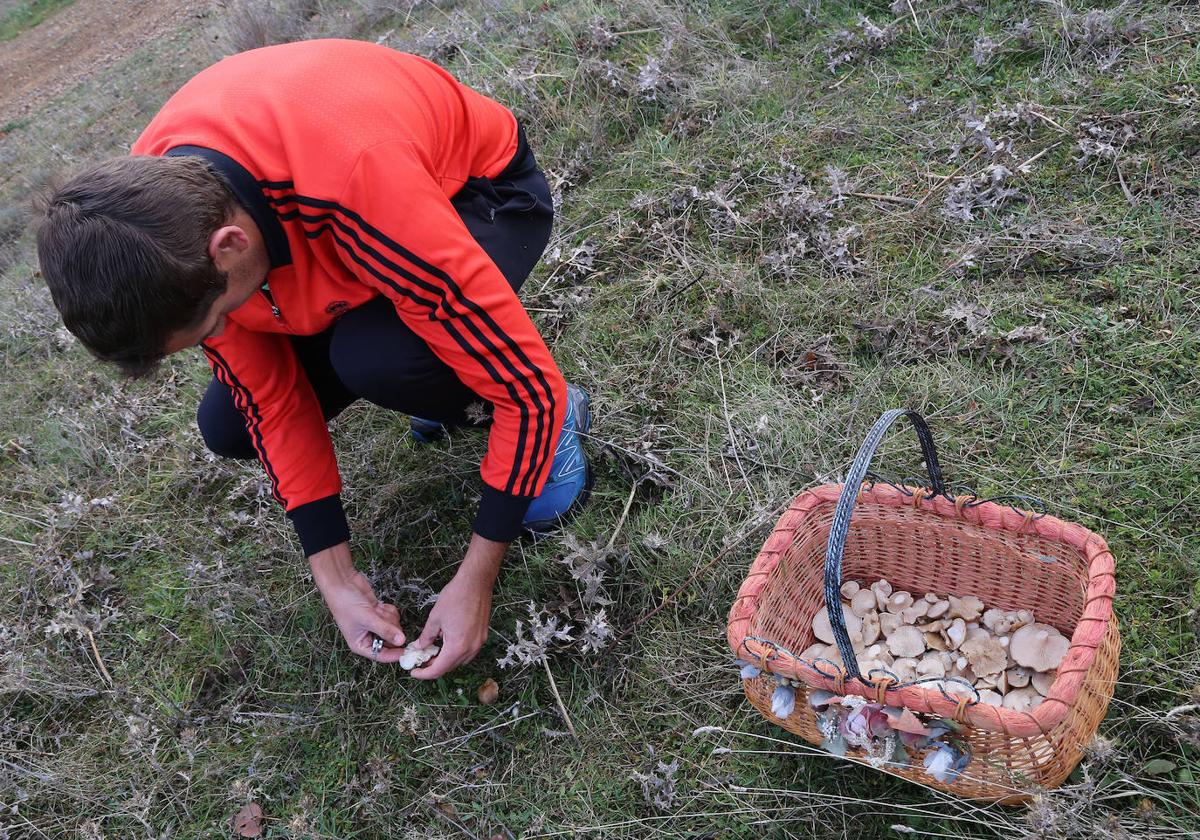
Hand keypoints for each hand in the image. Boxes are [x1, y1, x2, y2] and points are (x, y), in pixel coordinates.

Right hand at [310, 542, 406, 662]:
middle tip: (384, 619)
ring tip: (377, 610)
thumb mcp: (367, 619)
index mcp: (361, 644)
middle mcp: (368, 637)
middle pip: (391, 640)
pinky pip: (392, 616)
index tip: (408, 650)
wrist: (342, 582)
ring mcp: (375, 624)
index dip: (395, 654)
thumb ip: (385, 630)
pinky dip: (388, 610)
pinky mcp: (379, 613)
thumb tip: (401, 641)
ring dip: (389, 618)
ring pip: (394, 627)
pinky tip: (379, 605)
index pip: (381, 655)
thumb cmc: (346, 603)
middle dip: (391, 628)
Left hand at [411, 534, 505, 679]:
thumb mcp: (435, 618)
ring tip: (432, 652)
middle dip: (434, 667)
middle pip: (450, 667)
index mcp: (457, 646)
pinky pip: (468, 652)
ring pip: (459, 661)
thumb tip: (419, 647)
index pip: (438, 670)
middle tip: (420, 661)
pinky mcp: (482, 636)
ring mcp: (479, 643)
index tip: (414, 672)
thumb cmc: (455, 597)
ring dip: (445, 661)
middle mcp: (470, 649)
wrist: (476, 582)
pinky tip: (446, 643)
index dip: (424, 674)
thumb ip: (426, 636)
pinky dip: (456, 653)